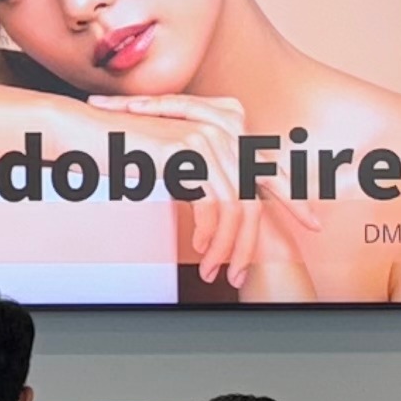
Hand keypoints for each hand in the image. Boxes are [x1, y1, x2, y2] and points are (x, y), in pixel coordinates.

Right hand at [86, 93, 320, 292]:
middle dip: (249, 242)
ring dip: (226, 247)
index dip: (294, 198)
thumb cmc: (128, 151)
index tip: (313, 225)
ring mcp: (207, 136)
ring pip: (236, 206)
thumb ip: (209, 177)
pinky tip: (200, 248)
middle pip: (253, 196)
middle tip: (237, 274)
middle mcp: (224, 127)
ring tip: (214, 271)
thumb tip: (232, 212)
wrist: (87, 133)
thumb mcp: (178, 165)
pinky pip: (212, 204)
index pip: (269, 168)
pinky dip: (210, 234)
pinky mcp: (187, 150)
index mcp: (228, 126)